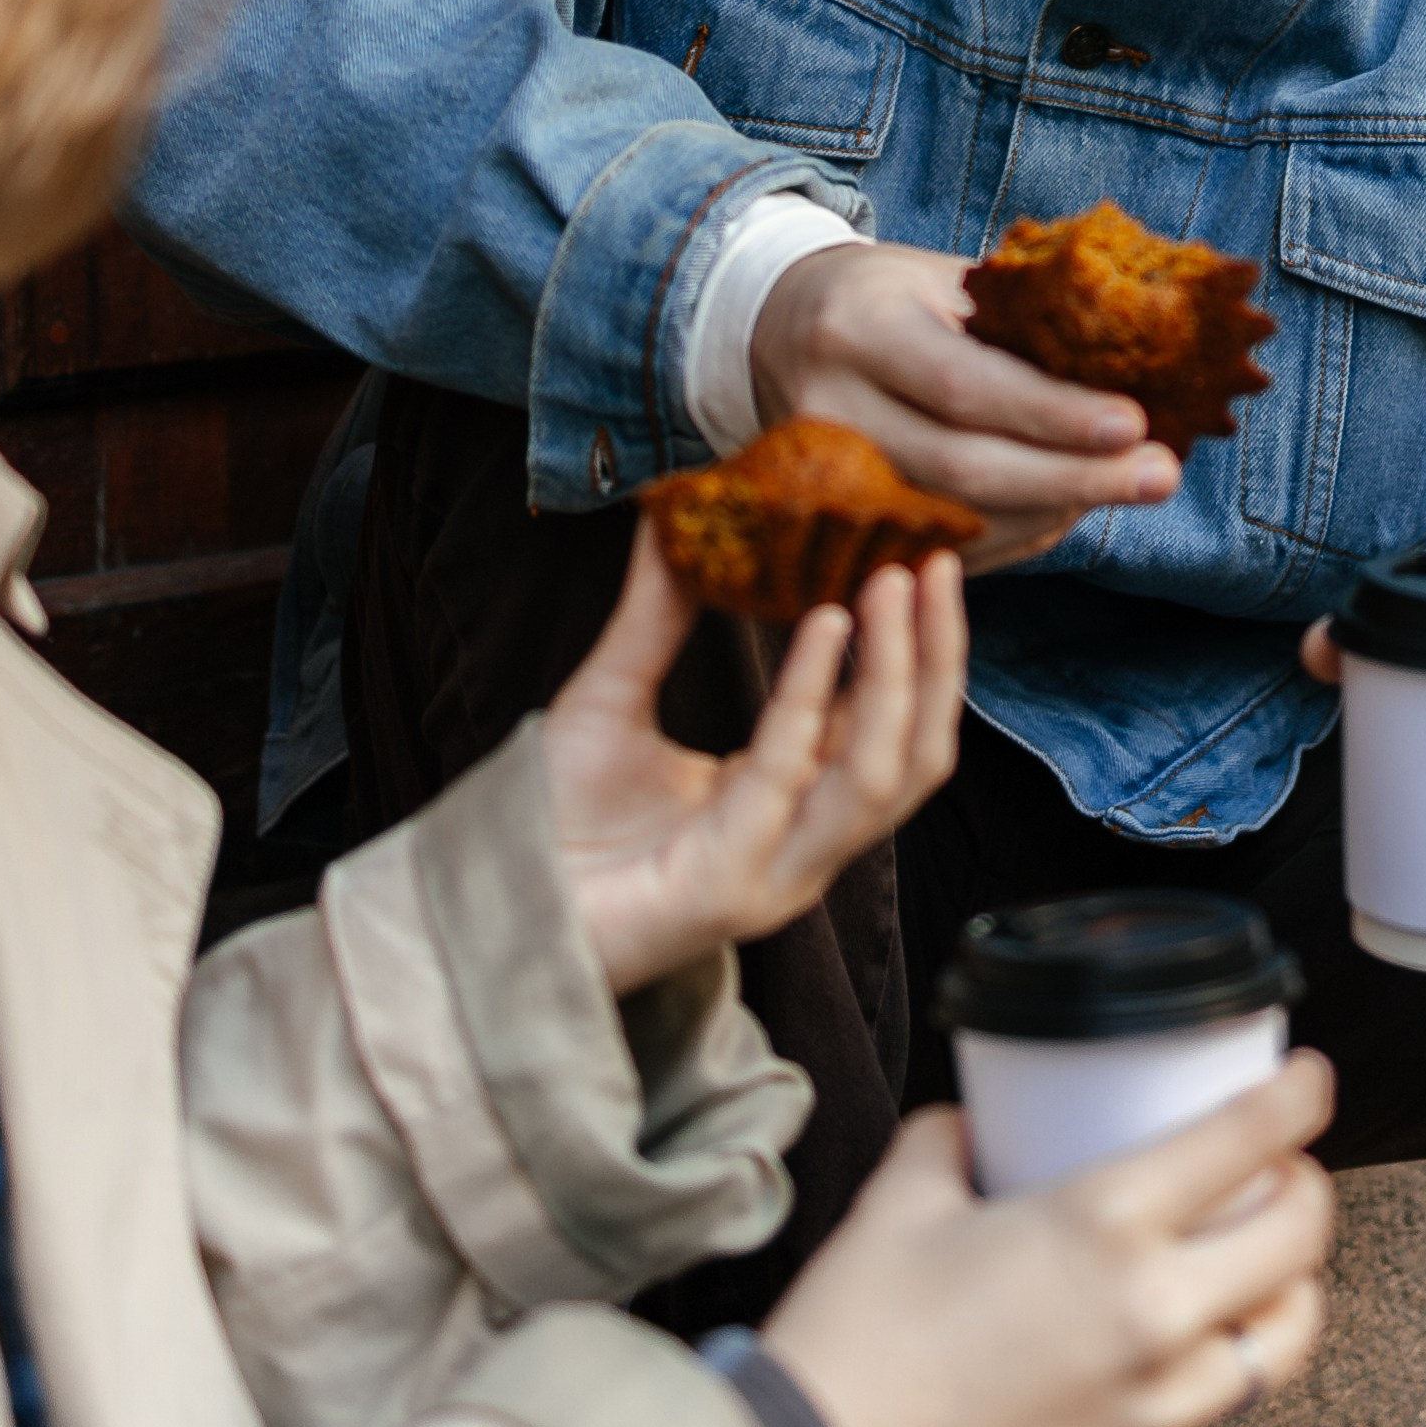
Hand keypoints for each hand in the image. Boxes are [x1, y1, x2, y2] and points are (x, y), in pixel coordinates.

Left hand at [541, 518, 966, 995]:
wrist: (489, 905)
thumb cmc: (551, 821)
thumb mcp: (612, 697)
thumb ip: (653, 617)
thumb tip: (673, 521)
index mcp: (788, 801)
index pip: (887, 726)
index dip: (916, 648)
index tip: (924, 563)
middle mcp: (800, 842)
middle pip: (913, 753)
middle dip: (936, 656)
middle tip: (934, 565)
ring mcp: (773, 871)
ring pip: (879, 771)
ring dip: (898, 671)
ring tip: (894, 583)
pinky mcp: (728, 884)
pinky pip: (788, 776)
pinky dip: (812, 694)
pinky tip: (824, 624)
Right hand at [749, 237, 1179, 567]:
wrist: (776, 330)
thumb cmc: (881, 295)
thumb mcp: (936, 277)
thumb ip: (1014, 317)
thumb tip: (1127, 354)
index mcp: (856, 329)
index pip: (960, 385)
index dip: (1049, 413)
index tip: (1132, 424)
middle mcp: (828, 410)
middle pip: (962, 467)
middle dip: (1073, 477)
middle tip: (1159, 475)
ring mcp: (826, 481)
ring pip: (957, 521)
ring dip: (1054, 509)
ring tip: (1129, 486)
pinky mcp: (838, 526)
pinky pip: (942, 548)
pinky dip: (1016, 533)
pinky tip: (1069, 507)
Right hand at [763, 1055, 1336, 1426]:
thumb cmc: (858, 1338)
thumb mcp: (901, 1201)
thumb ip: (948, 1143)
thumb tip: (970, 1125)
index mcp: (1102, 1224)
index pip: (1246, 1142)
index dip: (1297, 1099)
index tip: (1311, 1080)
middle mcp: (1154, 1314)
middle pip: (1298, 1240)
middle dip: (1309, 1189)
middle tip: (1287, 1167)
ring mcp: (1158, 1404)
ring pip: (1284, 1339)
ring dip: (1292, 1287)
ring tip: (1265, 1261)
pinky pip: (1220, 1407)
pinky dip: (1226, 1364)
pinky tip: (1191, 1343)